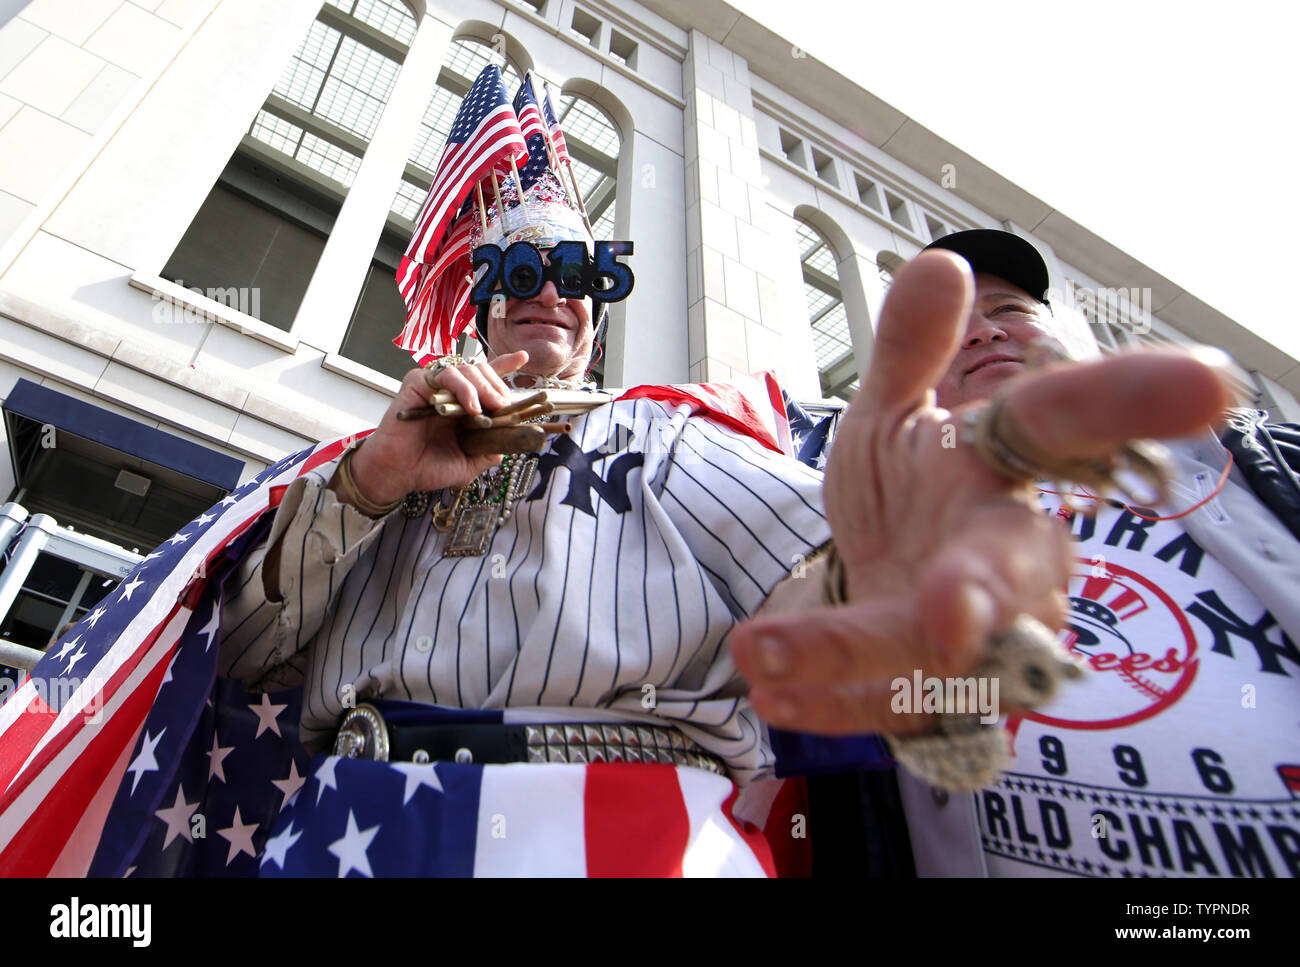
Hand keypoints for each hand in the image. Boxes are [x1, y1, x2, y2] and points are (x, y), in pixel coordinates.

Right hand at [344, 351, 530, 506]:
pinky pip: (445, 374)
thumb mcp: (470, 462)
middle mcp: (450, 392)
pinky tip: (471, 406)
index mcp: (464, 406)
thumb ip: (491, 449)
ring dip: (484, 386)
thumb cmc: (429, 467)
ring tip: (489, 406)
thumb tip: (512, 439)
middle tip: (503, 405)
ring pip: (466, 369)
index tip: (523, 357)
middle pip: (481, 371)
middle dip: (497, 386)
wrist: (399, 474)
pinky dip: (463, 388)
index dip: (505, 366)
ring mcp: (434, 386)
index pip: (486, 379)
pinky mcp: (417, 382)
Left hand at [731, 250, 1233, 734]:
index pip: (1070, 426)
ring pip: (939, 659)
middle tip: (945, 614)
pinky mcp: (939, 698)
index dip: (1136, 401)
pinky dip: (831, 705)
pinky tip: (772, 696)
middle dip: (981, 593)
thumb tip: (943, 261)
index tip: (1211, 382)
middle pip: (1010, 572)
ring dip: (851, 656)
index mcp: (1008, 470)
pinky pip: (892, 710)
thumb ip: (908, 354)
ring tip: (763, 651)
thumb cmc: (907, 503)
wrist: (887, 594)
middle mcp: (1011, 557)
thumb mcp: (893, 422)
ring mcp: (982, 640)